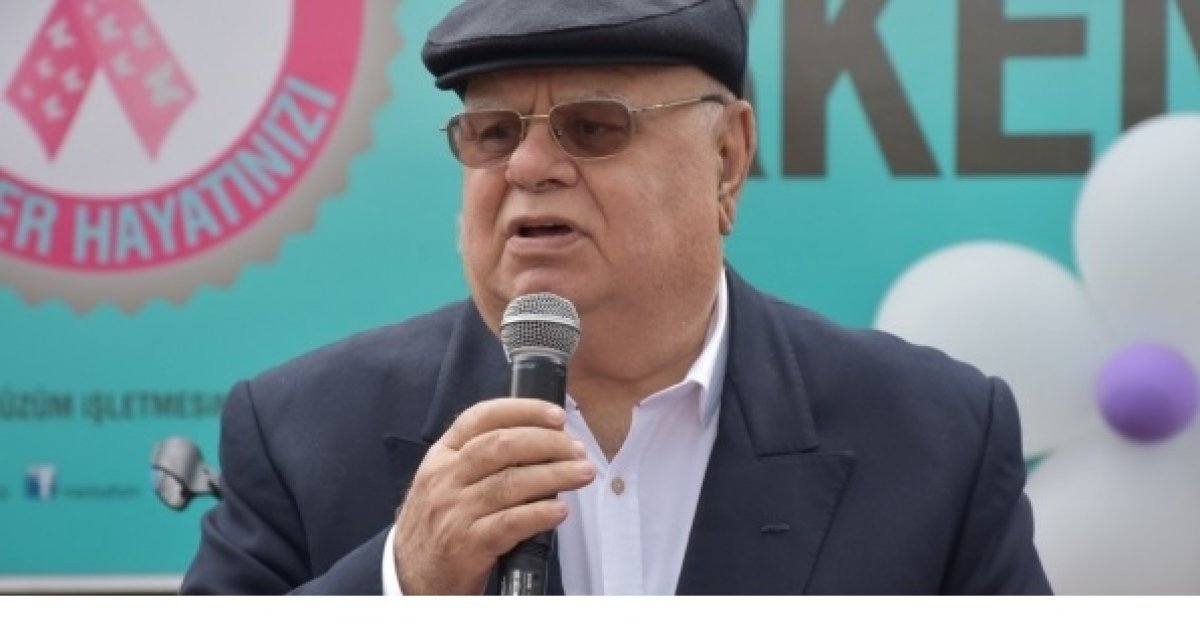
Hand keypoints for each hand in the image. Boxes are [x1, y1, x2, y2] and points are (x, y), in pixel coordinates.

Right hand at [393, 398, 594, 593]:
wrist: (409, 578)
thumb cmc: (438, 526)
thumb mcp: (445, 482)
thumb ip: (479, 460)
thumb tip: (539, 442)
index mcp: (441, 456)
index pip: (481, 417)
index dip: (524, 410)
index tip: (557, 416)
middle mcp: (444, 479)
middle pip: (502, 445)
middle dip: (548, 443)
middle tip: (577, 450)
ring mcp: (454, 512)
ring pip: (512, 482)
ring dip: (555, 475)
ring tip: (582, 473)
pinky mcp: (467, 546)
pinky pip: (511, 522)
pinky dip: (540, 513)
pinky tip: (560, 510)